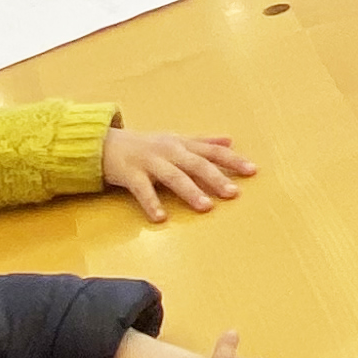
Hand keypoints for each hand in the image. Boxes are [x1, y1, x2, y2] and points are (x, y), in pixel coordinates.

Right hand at [99, 129, 256, 221]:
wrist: (105, 143)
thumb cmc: (146, 145)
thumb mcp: (176, 139)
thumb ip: (203, 142)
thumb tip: (230, 141)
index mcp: (182, 144)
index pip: (212, 152)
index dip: (233, 160)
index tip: (252, 171)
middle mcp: (169, 151)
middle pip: (196, 164)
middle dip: (216, 178)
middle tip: (233, 193)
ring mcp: (150, 162)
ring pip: (173, 177)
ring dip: (190, 191)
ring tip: (206, 207)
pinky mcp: (130, 174)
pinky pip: (142, 190)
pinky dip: (151, 203)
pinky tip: (161, 217)